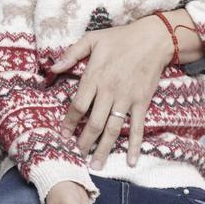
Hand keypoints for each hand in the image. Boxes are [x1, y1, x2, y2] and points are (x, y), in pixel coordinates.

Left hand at [52, 16, 170, 168]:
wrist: (152, 39)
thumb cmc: (120, 38)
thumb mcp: (92, 39)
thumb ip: (71, 54)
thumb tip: (52, 67)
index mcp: (94, 77)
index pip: (78, 106)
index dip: (69, 123)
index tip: (62, 136)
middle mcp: (109, 91)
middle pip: (93, 123)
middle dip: (83, 142)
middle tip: (75, 156)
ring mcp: (126, 99)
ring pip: (113, 129)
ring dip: (104, 149)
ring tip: (95, 165)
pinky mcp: (142, 103)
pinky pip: (137, 127)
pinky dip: (135, 145)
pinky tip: (132, 161)